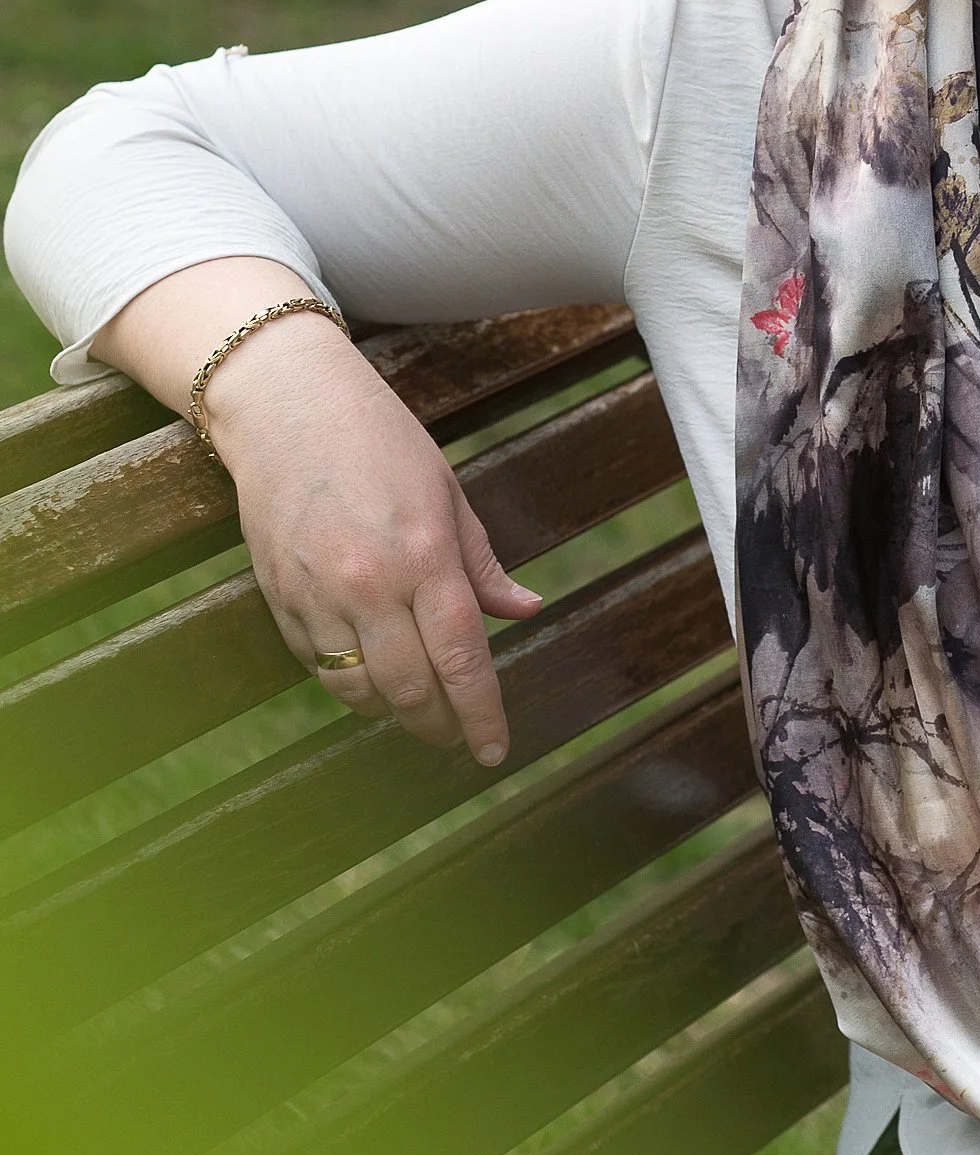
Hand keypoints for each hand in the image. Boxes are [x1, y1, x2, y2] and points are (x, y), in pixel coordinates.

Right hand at [201, 315, 541, 765]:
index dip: (481, 714)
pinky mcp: (279, 598)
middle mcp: (370, 585)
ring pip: (359, 690)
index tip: (494, 749)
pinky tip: (371, 680)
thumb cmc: (380, 440)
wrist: (286, 405)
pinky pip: (318, 666)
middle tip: (459, 738)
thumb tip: (527, 611)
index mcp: (425, 556)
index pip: (462, 660)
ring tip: (419, 712)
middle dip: (441, 726)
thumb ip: (482, 564)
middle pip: (412, 690)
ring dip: (395, 713)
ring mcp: (318, 595)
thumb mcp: (447, 493)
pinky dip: (349, 685)